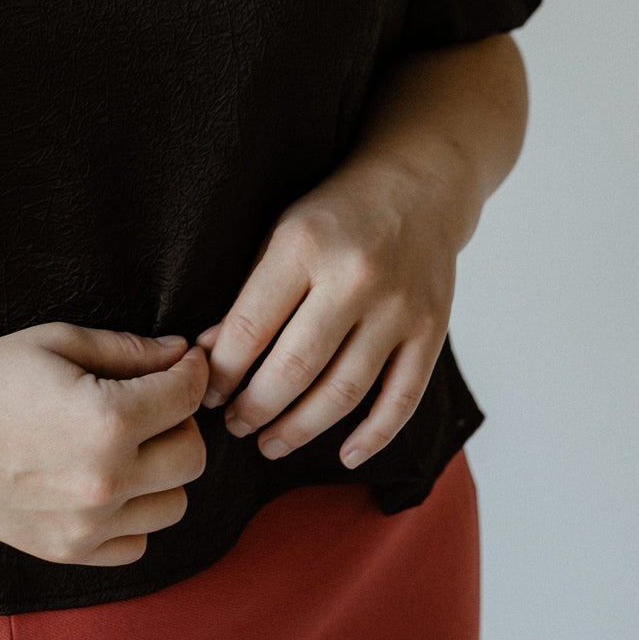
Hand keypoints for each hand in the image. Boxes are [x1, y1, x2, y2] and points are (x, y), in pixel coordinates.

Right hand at [0, 323, 207, 565]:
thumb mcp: (59, 342)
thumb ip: (130, 350)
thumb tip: (185, 354)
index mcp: (109, 421)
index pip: (188, 396)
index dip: (191, 370)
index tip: (182, 363)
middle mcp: (108, 481)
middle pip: (194, 455)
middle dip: (180, 422)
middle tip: (150, 404)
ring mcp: (91, 524)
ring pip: (175, 504)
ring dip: (161, 472)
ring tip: (126, 447)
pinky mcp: (72, 552)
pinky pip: (138, 542)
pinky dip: (134, 515)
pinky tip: (105, 484)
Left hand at [195, 154, 463, 469]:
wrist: (418, 184)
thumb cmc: (334, 213)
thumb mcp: (279, 233)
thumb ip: (248, 295)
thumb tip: (208, 355)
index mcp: (304, 246)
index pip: (251, 327)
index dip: (222, 373)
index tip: (206, 395)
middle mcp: (354, 278)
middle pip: (296, 368)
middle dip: (256, 408)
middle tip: (233, 427)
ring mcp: (399, 308)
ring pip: (344, 392)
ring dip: (301, 429)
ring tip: (269, 444)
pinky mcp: (432, 330)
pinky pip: (402, 399)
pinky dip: (373, 436)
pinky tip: (343, 455)